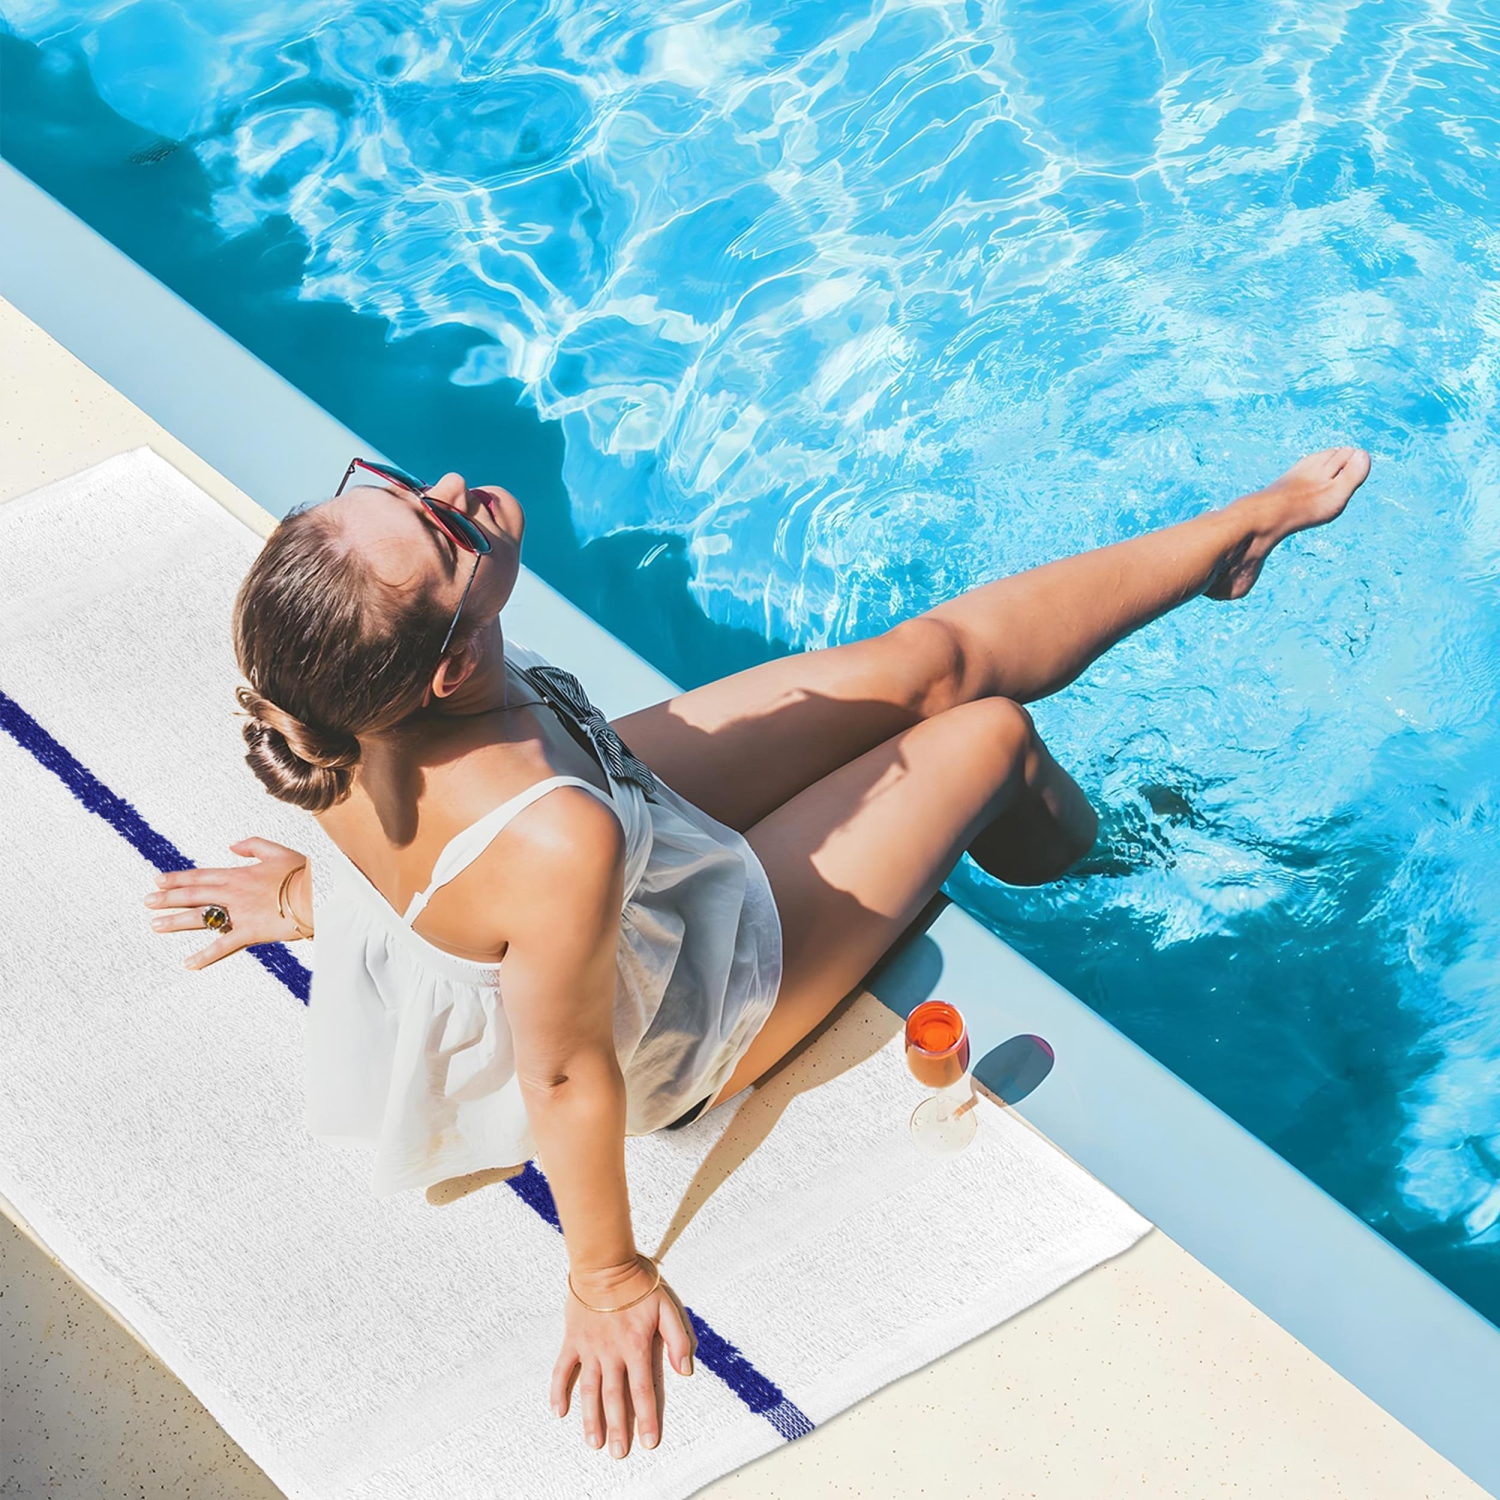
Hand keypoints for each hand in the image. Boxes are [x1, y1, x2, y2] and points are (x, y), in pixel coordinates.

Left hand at [143, 837, 310, 969]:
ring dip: (176, 922)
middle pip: (194, 895)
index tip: (158, 880)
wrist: (319, 893)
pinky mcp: (250, 932)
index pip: (201, 876)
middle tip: (148, 902)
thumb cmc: (304, 873)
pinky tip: (188, 963)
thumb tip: (232, 846)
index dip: (178, 878)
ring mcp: (239, 913)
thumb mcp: (278, 851)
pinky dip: (205, 956)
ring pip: (201, 918)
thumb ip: (253, 845)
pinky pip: (223, 945)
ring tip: (156, 926)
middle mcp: (233, 892)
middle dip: (168, 899)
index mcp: (239, 873)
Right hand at [551, 1253, 696, 1458]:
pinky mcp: (573, 1340)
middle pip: (615, 1397)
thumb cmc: (639, 1284)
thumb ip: (678, 1339)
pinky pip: (562, 1369)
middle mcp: (611, 1353)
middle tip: (618, 1453)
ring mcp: (589, 1348)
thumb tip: (685, 1371)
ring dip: (591, 1418)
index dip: (647, 1417)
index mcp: (635, 1346)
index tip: (649, 1442)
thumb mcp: (667, 1307)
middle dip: (618, 1427)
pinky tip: (558, 1412)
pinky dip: (558, 1390)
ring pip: (589, 1390)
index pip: (643, 1390)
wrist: (605, 1264)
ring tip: (594, 1443)